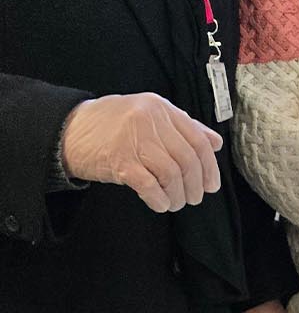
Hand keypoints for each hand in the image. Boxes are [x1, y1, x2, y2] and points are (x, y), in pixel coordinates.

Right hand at [61, 93, 222, 212]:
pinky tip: (161, 204)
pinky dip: (159, 199)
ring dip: (178, 194)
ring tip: (176, 203)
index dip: (209, 166)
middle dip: (195, 184)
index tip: (211, 184)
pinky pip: (149, 185)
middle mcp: (150, 121)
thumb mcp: (149, 115)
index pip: (198, 139)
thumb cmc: (112, 125)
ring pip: (171, 173)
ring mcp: (134, 140)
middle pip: (187, 159)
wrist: (69, 131)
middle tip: (195, 198)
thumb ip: (184, 127)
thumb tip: (215, 143)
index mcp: (161, 108)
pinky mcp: (119, 161)